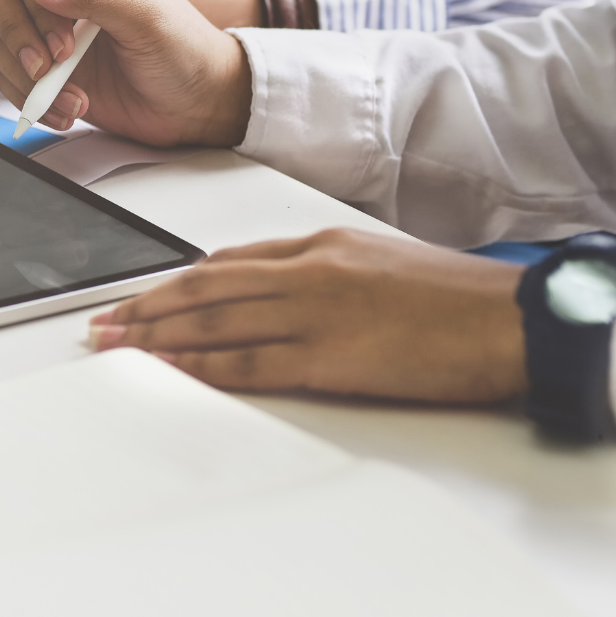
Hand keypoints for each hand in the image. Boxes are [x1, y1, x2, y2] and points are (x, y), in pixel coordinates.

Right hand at [0, 0, 251, 146]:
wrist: (193, 103)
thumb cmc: (185, 51)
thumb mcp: (147, 19)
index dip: (34, 4)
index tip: (62, 43)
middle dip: (16, 35)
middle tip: (47, 68)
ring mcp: (48, 22)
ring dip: (26, 76)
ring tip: (73, 98)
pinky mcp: (41, 60)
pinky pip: (5, 73)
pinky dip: (29, 98)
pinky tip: (68, 108)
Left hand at [89, 229, 526, 403]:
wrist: (511, 320)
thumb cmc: (458, 299)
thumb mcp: (381, 264)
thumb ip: (326, 275)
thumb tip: (281, 296)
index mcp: (322, 245)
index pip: (229, 260)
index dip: (177, 280)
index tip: (145, 295)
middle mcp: (307, 271)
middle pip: (205, 286)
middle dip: (147, 305)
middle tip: (104, 322)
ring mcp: (313, 312)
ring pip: (213, 321)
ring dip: (156, 334)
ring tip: (115, 345)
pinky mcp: (327, 356)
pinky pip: (247, 362)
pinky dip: (199, 366)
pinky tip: (168, 371)